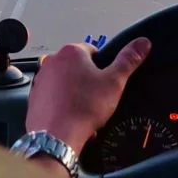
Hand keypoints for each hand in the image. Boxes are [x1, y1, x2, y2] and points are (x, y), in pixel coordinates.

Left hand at [26, 38, 150, 154]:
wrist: (56, 135)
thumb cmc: (84, 107)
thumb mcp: (114, 82)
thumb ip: (128, 60)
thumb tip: (142, 43)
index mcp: (72, 51)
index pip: (93, 51)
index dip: (103, 68)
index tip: (105, 84)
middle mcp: (53, 60)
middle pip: (78, 66)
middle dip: (88, 80)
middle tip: (96, 98)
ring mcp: (41, 78)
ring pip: (65, 81)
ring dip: (74, 92)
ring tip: (83, 109)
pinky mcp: (35, 95)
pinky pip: (53, 96)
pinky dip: (62, 103)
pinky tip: (70, 116)